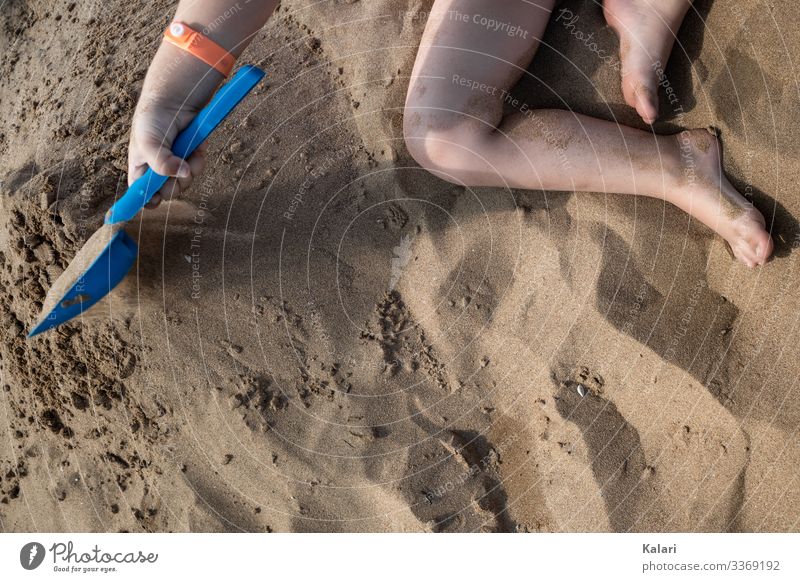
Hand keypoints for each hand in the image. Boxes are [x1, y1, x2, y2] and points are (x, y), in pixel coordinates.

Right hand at [127, 94, 207, 208]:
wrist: (174, 99)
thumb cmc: (153, 119)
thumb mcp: (149, 141)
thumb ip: (161, 163)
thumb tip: (183, 174)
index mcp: (140, 169)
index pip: (140, 194)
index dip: (147, 200)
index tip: (157, 198)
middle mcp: (156, 170)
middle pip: (169, 193)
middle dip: (177, 183)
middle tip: (180, 167)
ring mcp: (175, 165)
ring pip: (186, 182)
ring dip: (191, 168)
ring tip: (189, 150)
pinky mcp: (189, 158)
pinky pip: (197, 168)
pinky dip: (199, 158)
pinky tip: (196, 146)